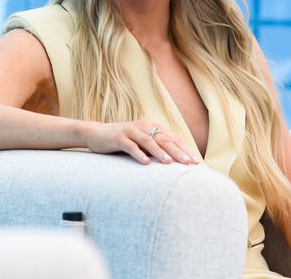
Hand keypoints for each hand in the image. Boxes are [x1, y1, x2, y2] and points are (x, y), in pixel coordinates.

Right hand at [83, 119, 199, 164]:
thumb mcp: (140, 143)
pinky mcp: (118, 137)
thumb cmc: (121, 141)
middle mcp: (143, 126)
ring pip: (148, 142)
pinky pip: (130, 146)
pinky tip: (145, 163)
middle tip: (189, 163)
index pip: (171, 138)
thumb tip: (173, 162)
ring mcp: (130, 131)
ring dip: (160, 153)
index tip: (195, 161)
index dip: (184, 149)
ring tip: (170, 163)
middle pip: (163, 139)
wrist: (95, 134)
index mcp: (150, 127)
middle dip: (178, 152)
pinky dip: (138, 154)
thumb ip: (154, 148)